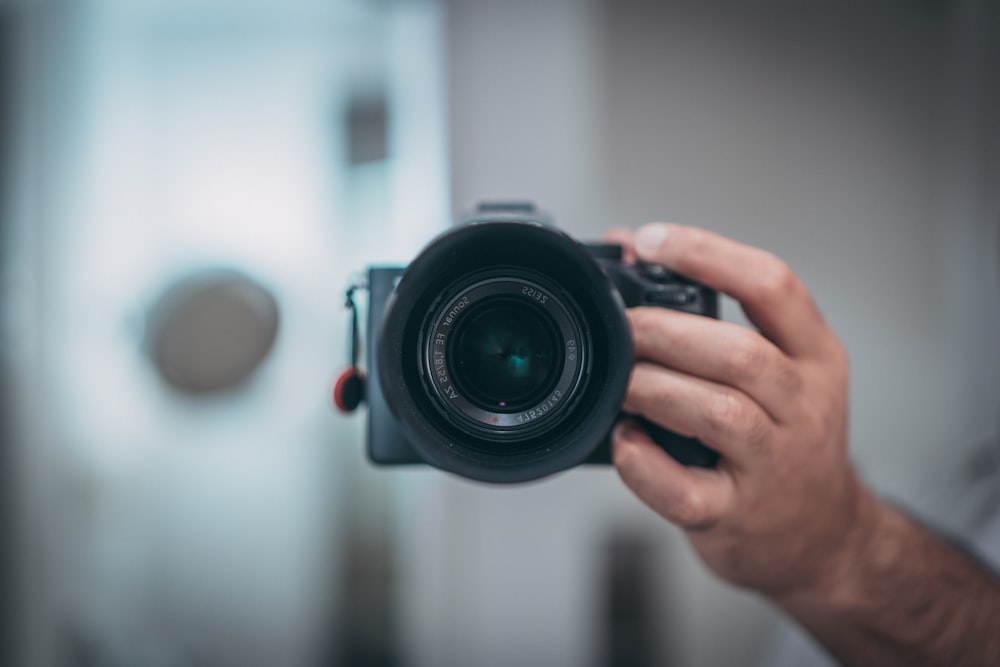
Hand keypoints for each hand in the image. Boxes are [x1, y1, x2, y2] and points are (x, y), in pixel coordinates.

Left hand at [611, 223, 875, 598]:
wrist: (822, 537)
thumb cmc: (784, 439)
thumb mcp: (778, 367)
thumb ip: (710, 309)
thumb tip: (628, 245)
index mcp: (815, 356)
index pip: (773, 285)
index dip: (707, 254)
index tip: (651, 241)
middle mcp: (803, 407)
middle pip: (740, 353)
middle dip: (665, 331)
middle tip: (622, 328)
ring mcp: (773, 466)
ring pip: (719, 414)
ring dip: (653, 389)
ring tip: (621, 383)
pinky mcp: (736, 516)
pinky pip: (684, 490)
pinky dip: (643, 463)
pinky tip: (626, 442)